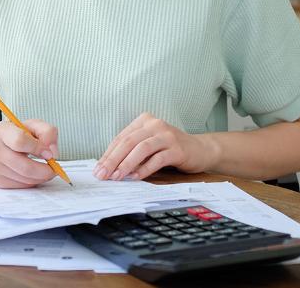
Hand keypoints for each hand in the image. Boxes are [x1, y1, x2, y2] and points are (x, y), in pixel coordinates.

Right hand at [0, 119, 58, 188]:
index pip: (20, 141)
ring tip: (45, 170)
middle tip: (54, 168)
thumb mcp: (29, 126)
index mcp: (3, 131)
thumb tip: (52, 152)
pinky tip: (33, 174)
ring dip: (41, 177)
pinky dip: (32, 181)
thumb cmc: (10, 136)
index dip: (38, 148)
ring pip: (25, 179)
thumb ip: (46, 132)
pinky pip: (21, 185)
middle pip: (25, 167)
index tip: (49, 154)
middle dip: (45, 171)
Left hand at [94, 113, 219, 180]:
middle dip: (113, 160)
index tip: (98, 168)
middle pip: (128, 142)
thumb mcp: (149, 145)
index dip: (108, 154)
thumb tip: (109, 167)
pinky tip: (135, 177)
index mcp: (144, 121)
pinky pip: (157, 159)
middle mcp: (155, 125)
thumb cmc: (170, 149)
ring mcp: (167, 135)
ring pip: (141, 149)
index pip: (121, 138)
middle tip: (103, 174)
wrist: (201, 150)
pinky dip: (144, 169)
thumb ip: (132, 151)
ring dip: (126, 164)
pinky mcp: (177, 148)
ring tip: (116, 177)